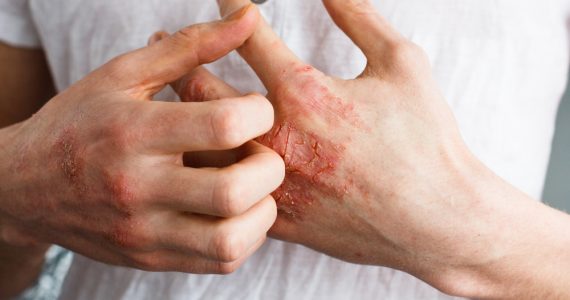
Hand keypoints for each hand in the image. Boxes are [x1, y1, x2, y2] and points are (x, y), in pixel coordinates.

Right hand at [0, 4, 284, 273]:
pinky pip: (219, 262)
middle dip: (270, 169)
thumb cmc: (79, 122)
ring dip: (263, 211)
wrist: (24, 187)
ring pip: (231, 239)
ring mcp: (143, 231)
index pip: (222, 126)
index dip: (259, 114)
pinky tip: (234, 212)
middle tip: (262, 154)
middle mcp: (138, 187)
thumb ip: (191, 47)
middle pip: (234, 191)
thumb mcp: (125, 75)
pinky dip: (245, 237)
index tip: (256, 111)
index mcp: (134, 131)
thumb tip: (247, 17)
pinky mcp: (149, 258)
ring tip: (253, 187)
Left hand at [189, 0, 515, 292]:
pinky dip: (205, 166)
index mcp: (305, 93)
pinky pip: (222, 192)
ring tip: (174, 95)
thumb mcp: (401, 63)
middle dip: (179, 56)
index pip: (245, 34)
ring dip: (180, 113)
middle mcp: (277, 137)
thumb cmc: (426, 140)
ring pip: (198, 146)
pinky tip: (200, 154)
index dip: (228, 6)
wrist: (438, 220)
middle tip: (168, 41)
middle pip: (199, 89)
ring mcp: (272, 181)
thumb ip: (358, 17)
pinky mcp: (276, 217)